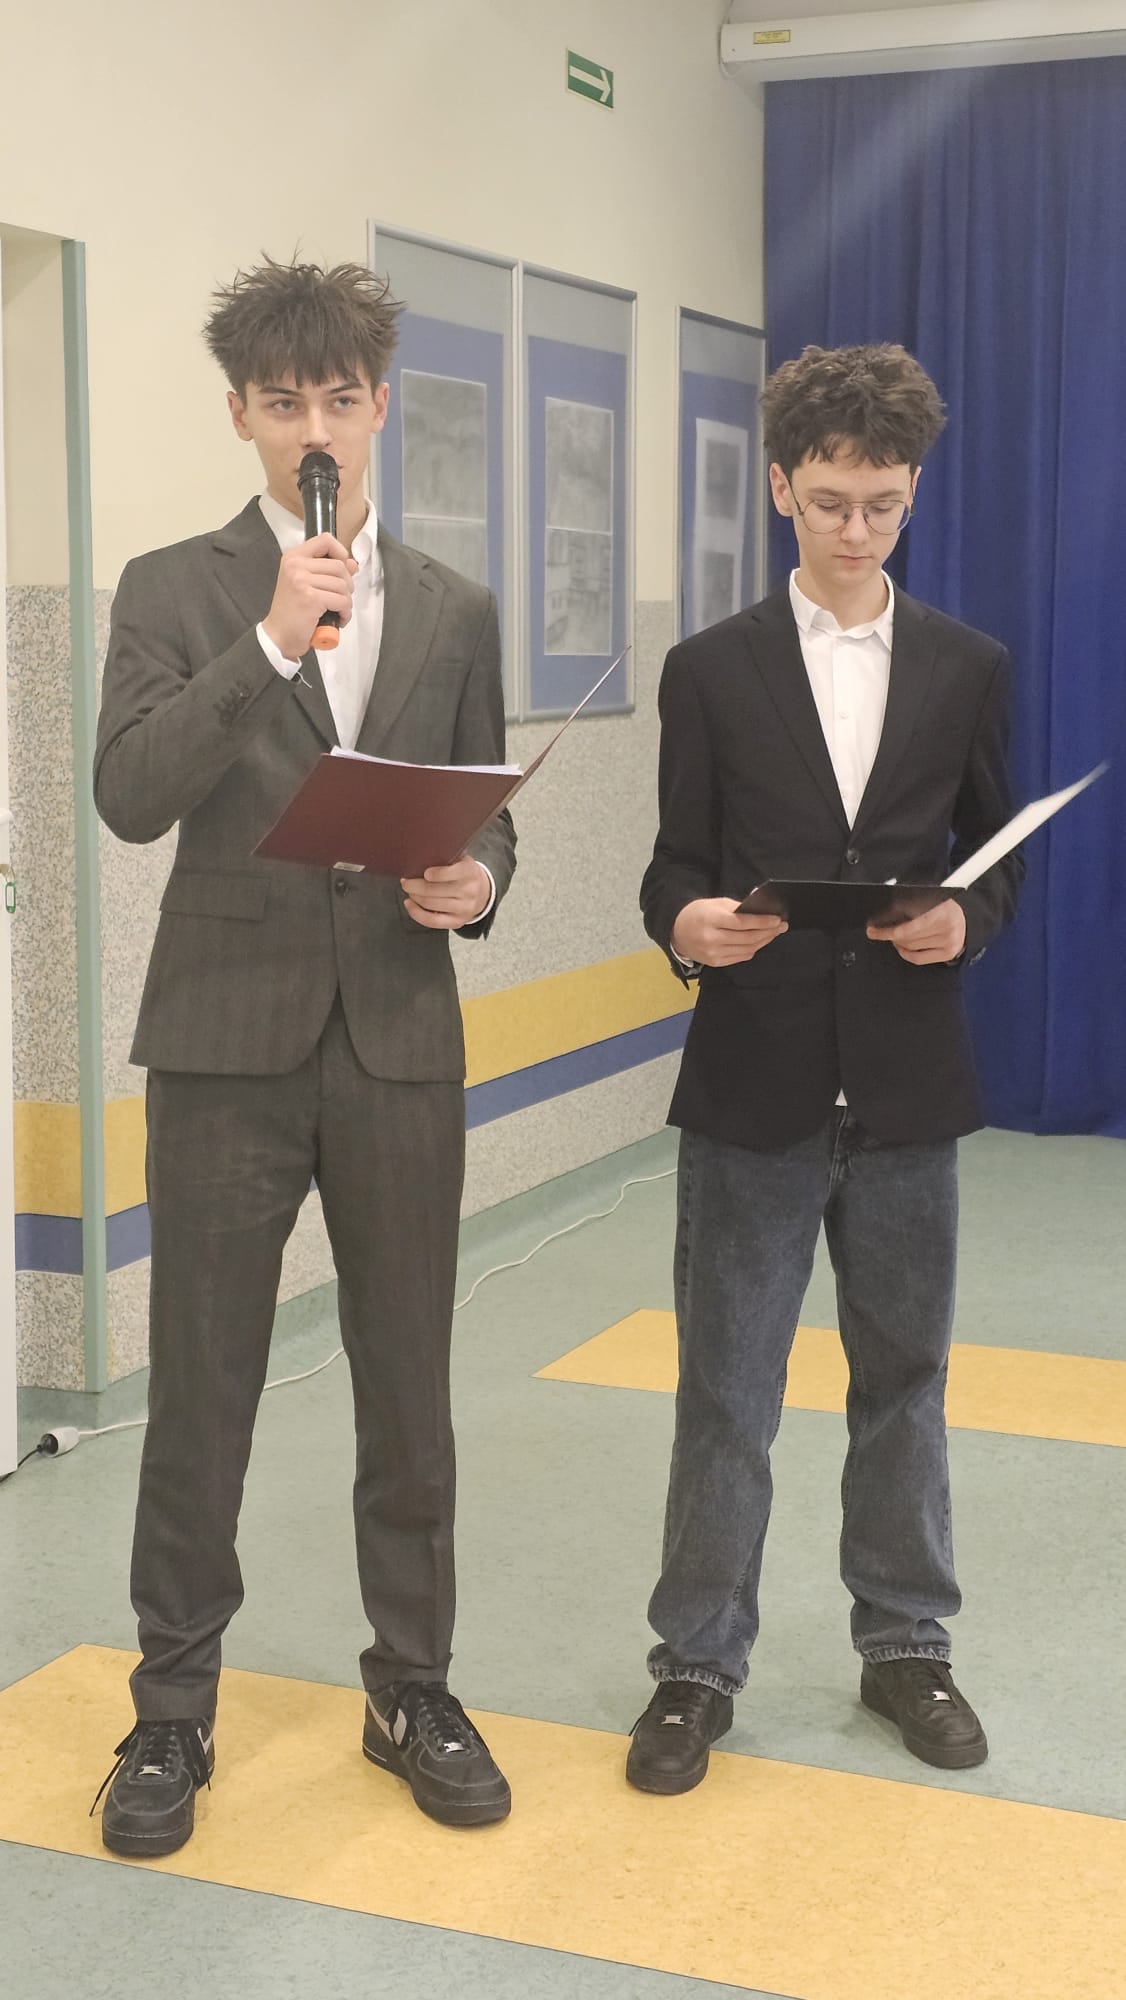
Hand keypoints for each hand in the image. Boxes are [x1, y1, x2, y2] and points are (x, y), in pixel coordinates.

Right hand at [262, 533, 357, 659]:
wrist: (279, 636)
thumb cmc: (292, 612)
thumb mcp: (307, 584)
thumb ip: (328, 571)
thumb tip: (352, 563)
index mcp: (293, 557)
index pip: (325, 540)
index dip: (340, 552)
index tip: (344, 567)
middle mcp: (295, 565)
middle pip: (339, 565)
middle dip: (347, 585)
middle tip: (341, 599)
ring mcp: (302, 580)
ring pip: (342, 585)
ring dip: (347, 602)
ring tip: (338, 611)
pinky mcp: (310, 598)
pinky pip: (341, 601)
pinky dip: (345, 613)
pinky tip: (338, 619)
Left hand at [401, 857, 491, 929]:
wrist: (482, 893)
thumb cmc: (464, 873)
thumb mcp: (461, 860)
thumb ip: (446, 857)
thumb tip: (420, 856)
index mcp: (470, 871)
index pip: (453, 872)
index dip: (436, 874)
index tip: (425, 872)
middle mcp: (469, 891)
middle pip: (434, 890)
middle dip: (414, 885)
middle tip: (406, 881)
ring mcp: (463, 908)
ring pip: (430, 904)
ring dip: (414, 896)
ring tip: (409, 890)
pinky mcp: (457, 922)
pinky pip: (432, 921)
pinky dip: (416, 913)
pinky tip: (409, 904)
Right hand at [671, 898, 786, 966]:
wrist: (677, 931)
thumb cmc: (698, 913)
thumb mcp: (715, 903)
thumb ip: (737, 908)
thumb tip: (761, 911)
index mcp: (711, 919)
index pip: (743, 922)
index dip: (762, 922)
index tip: (777, 919)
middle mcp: (712, 938)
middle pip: (748, 938)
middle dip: (768, 932)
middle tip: (781, 926)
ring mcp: (713, 953)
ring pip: (747, 949)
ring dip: (764, 941)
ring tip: (774, 933)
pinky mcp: (716, 962)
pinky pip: (741, 957)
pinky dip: (753, 949)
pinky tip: (760, 942)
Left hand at [867, 897, 965, 963]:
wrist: (965, 919)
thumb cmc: (942, 907)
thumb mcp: (928, 899)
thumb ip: (909, 904)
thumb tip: (884, 916)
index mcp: (942, 909)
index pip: (908, 924)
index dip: (887, 929)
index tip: (873, 930)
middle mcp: (947, 926)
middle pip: (908, 937)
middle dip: (891, 934)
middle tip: (881, 931)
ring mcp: (949, 942)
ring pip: (912, 947)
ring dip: (899, 943)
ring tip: (895, 936)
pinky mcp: (948, 954)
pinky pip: (919, 959)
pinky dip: (906, 953)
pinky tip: (902, 947)